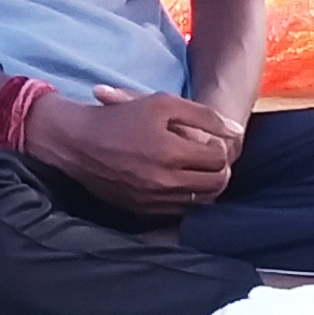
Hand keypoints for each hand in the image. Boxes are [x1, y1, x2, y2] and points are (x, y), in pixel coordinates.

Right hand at [28, 87, 237, 219]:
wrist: (77, 142)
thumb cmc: (121, 117)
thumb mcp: (163, 103)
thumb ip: (204, 116)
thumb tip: (237, 132)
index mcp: (170, 153)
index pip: (218, 159)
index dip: (221, 148)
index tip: (212, 141)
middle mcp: (163, 182)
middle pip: (214, 184)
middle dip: (219, 170)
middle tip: (212, 158)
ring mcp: (152, 200)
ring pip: (200, 202)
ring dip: (206, 186)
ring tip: (199, 170)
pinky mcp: (142, 211)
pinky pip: (178, 211)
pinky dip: (186, 198)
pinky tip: (180, 182)